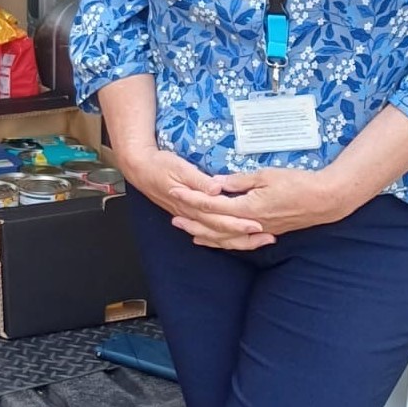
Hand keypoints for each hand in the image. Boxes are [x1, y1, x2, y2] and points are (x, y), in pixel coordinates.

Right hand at [118, 147, 276, 250]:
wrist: (140, 169)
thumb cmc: (160, 165)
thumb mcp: (179, 167)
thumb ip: (198, 180)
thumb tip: (215, 189)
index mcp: (191, 203)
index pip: (219, 218)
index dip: (239, 223)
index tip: (258, 225)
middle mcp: (192, 215)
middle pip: (221, 232)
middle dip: (245, 236)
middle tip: (268, 237)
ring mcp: (190, 217)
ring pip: (216, 237)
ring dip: (238, 240)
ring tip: (259, 241)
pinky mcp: (189, 216)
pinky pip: (208, 234)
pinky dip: (222, 240)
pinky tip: (233, 241)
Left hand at [167, 165, 345, 246]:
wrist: (324, 200)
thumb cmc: (297, 183)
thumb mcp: (265, 176)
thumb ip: (238, 181)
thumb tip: (216, 183)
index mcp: (247, 208)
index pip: (212, 204)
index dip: (192, 198)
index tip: (175, 191)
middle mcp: (249, 224)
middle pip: (214, 226)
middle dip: (192, 222)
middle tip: (172, 218)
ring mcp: (257, 230)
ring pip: (225, 238)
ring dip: (204, 235)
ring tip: (186, 231)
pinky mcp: (265, 232)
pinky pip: (237, 241)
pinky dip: (222, 241)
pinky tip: (211, 240)